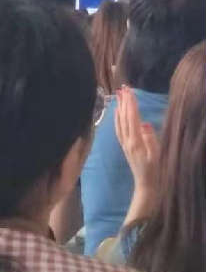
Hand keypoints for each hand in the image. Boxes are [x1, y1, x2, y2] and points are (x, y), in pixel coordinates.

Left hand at [115, 86, 159, 200]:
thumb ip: (150, 139)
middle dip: (123, 102)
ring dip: (119, 108)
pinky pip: (118, 128)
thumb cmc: (154, 170)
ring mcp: (124, 143)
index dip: (130, 104)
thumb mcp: (156, 155)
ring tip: (119, 95)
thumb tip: (145, 124)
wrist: (145, 184)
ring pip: (119, 122)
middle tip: (123, 87)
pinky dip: (117, 118)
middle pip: (123, 117)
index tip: (129, 91)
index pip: (131, 118)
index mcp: (135, 141)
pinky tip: (116, 112)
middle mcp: (127, 140)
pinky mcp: (124, 145)